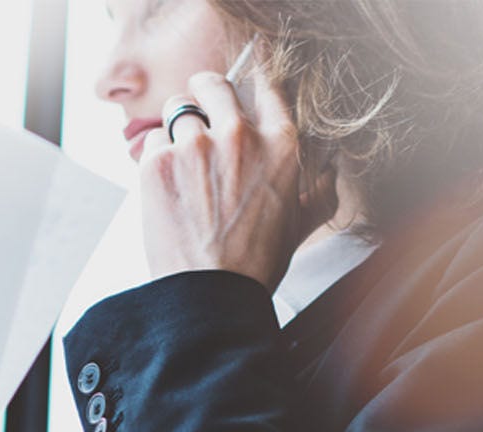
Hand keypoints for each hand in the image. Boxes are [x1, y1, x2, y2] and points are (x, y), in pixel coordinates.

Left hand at [139, 70, 338, 292]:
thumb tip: (331, 173)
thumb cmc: (254, 266)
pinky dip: (154, 159)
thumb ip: (316, 191)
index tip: (235, 94)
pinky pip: (151, 142)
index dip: (247, 86)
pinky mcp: (158, 162)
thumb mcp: (298, 225)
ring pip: (176, 109)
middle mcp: (239, 135)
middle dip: (203, 94)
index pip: (265, 86)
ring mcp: (196, 145)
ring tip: (178, 160)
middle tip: (197, 109)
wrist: (210, 295)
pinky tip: (165, 187)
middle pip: (213, 85)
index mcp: (281, 144)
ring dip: (175, 129)